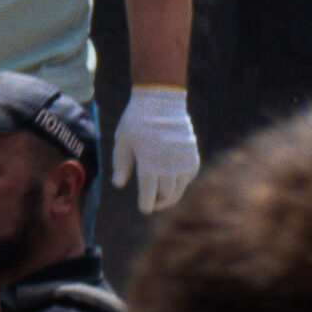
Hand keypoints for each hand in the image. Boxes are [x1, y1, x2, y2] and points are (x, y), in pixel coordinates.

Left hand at [125, 87, 205, 208]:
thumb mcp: (122, 142)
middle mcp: (169, 166)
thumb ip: (121, 165)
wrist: (161, 103)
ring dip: (171, 195)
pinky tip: (173, 182)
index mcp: (149, 164)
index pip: (149, 193)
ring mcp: (183, 162)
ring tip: (161, 197)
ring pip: (180, 189)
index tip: (144, 208)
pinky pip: (188, 177)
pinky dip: (182, 182)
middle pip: (167, 195)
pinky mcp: (193, 157)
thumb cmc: (136, 121)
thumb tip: (118, 185)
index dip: (146, 204)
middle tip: (152, 205)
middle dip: (159, 202)